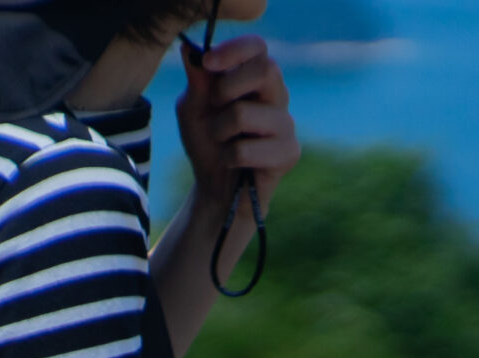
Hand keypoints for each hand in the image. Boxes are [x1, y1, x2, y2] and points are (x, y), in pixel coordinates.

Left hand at [176, 32, 299, 216]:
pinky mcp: (289, 153)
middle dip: (226, 88)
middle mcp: (276, 97)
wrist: (216, 189)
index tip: (208, 63)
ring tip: (220, 142)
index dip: (234, 50)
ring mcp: (286, 125)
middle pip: (265, 69)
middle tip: (213, 107)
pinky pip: (246, 149)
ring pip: (245, 113)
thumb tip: (189, 51)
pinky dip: (228, 157)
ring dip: (219, 130)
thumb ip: (197, 82)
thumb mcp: (193, 109)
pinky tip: (233, 162)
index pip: (257, 47)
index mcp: (255, 79)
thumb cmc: (207, 144)